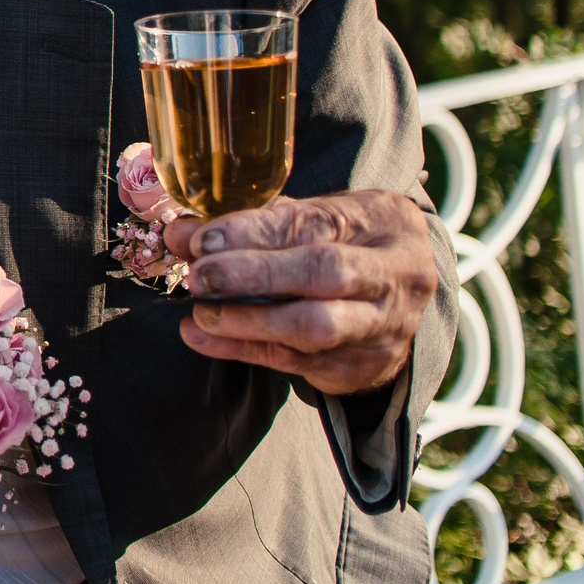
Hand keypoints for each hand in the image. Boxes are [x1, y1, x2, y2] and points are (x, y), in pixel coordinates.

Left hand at [160, 190, 439, 395]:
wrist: (402, 292)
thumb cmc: (348, 242)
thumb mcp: (311, 216)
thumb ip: (251, 224)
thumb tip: (181, 235)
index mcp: (383, 221)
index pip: (316, 224)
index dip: (254, 232)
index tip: (203, 239)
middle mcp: (392, 275)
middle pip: (327, 275)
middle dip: (256, 276)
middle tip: (200, 278)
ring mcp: (383, 327)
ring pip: (316, 329)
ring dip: (248, 322)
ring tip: (199, 314)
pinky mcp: (362, 367)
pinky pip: (299, 363)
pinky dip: (246, 350)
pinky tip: (207, 338)